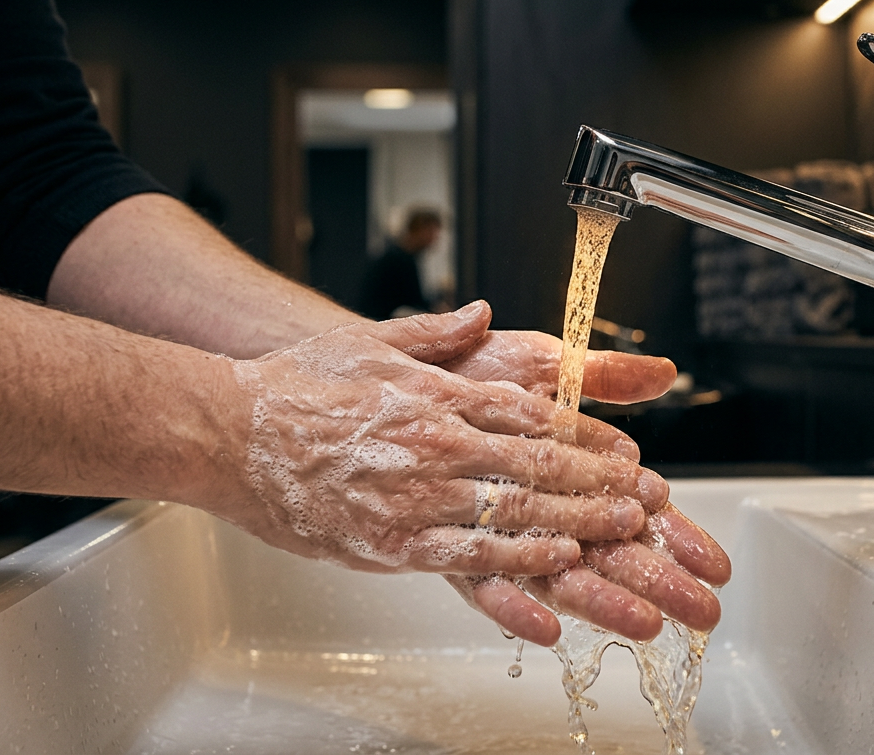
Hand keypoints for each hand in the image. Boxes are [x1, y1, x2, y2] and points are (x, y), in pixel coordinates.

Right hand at [213, 302, 668, 577]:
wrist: (227, 429)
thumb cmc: (294, 387)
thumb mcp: (369, 341)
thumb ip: (433, 331)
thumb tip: (479, 313)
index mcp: (438, 393)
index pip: (532, 413)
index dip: (587, 433)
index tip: (625, 448)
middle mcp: (438, 440)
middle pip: (538, 461)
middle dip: (599, 481)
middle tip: (645, 496)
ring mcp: (416, 491)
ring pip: (516, 506)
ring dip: (577, 519)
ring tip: (623, 528)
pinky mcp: (390, 537)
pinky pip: (470, 550)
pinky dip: (519, 556)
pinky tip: (557, 559)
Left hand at [438, 326, 731, 644]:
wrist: (390, 371)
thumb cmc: (465, 369)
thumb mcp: (541, 360)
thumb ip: (601, 373)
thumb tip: (664, 373)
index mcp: (568, 468)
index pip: (634, 507)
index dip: (676, 533)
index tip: (712, 560)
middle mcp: (539, 506)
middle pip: (611, 550)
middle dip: (660, 579)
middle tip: (704, 607)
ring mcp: (498, 530)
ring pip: (560, 573)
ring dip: (605, 601)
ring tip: (649, 623)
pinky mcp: (449, 545)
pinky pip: (484, 584)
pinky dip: (516, 606)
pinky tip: (549, 629)